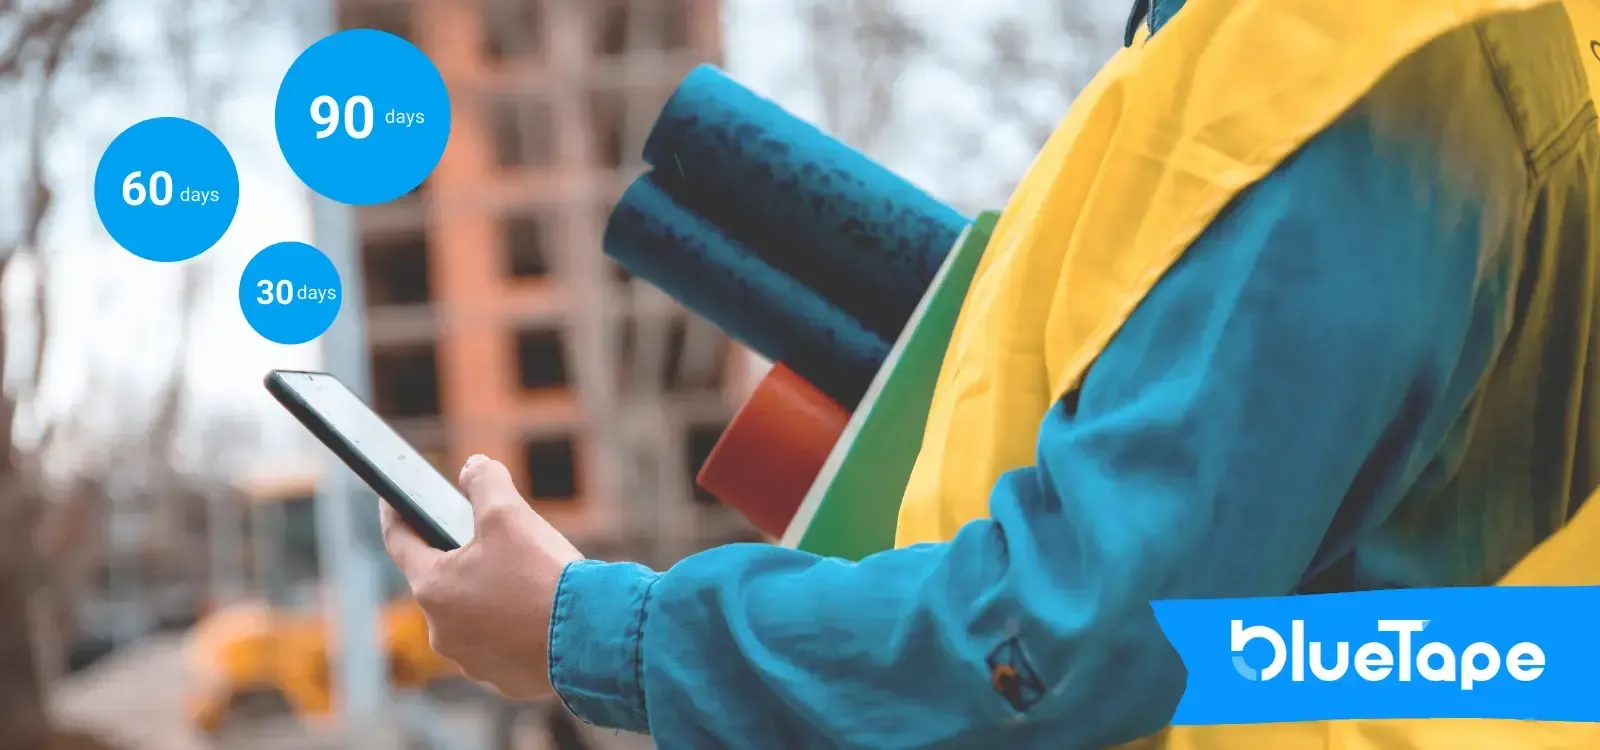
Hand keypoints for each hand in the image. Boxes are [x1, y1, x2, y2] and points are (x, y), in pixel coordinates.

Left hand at [380, 454, 583, 699]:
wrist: (591, 638)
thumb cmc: (544, 576)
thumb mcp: (510, 514)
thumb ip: (484, 483)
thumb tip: (473, 468)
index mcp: (433, 587)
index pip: (399, 542)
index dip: (396, 513)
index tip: (394, 498)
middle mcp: (442, 631)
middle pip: (442, 581)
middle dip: (461, 557)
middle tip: (491, 538)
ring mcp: (472, 660)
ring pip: (472, 616)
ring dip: (488, 596)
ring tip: (524, 578)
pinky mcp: (504, 679)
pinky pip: (501, 645)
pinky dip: (513, 627)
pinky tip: (539, 613)